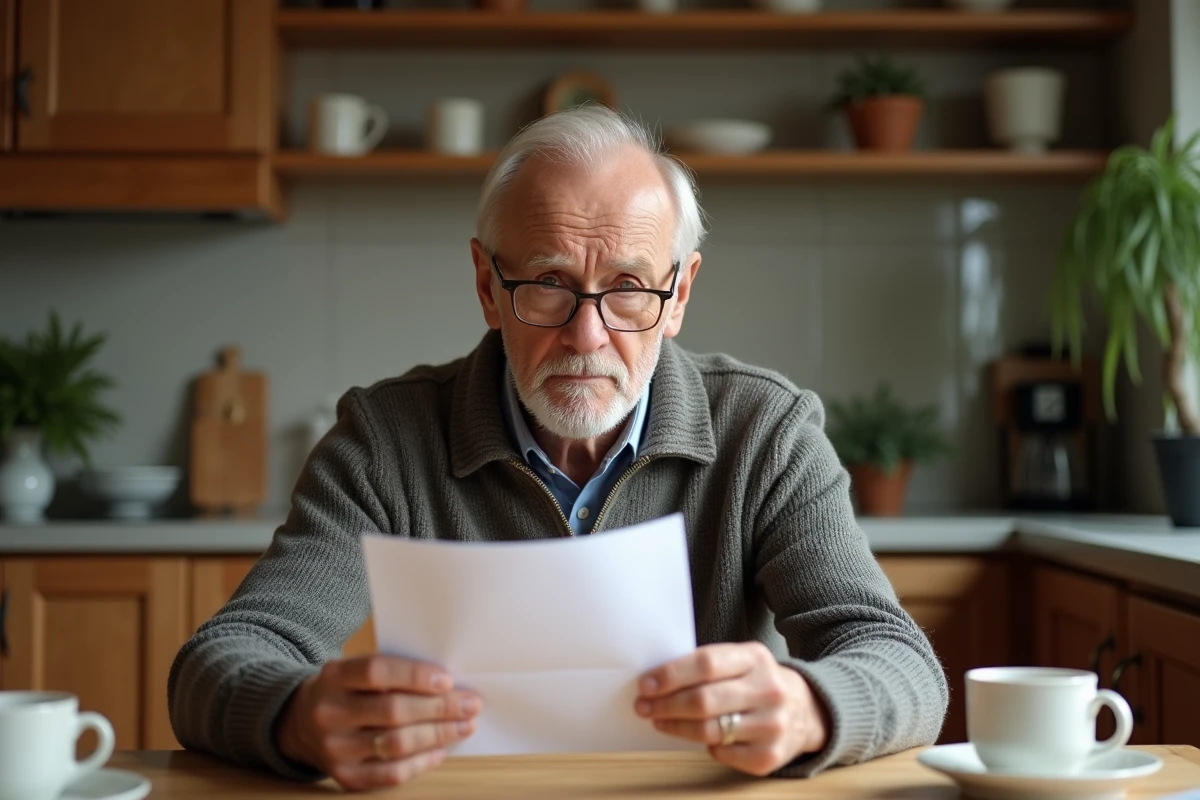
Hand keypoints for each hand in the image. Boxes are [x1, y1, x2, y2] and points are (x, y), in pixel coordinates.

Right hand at [277, 655, 480, 790]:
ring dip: (438, 735)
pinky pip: (390, 774)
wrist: (300, 722)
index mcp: (334, 677)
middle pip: (392, 711)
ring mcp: (334, 749)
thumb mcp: (355, 671)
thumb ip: (392, 674)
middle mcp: (329, 713)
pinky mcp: (343, 777)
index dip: (414, 676)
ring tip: (464, 726)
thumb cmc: (346, 690)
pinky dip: (421, 763)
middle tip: (471, 704)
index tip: (448, 680)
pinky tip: (440, 750)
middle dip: (439, 708)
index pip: (376, 672)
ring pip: (396, 745)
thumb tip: (448, 686)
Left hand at [634, 642, 828, 775]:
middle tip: (643, 706)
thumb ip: (707, 666)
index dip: (671, 675)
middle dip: (666, 704)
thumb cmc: (757, 682)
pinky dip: (705, 746)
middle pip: (704, 700)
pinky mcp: (769, 756)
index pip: (706, 664)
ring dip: (676, 727)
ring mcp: (772, 725)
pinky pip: (722, 754)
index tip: (646, 684)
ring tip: (660, 721)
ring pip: (709, 731)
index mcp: (756, 658)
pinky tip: (699, 737)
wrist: (807, 709)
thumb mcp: (742, 660)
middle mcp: (768, 690)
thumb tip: (656, 680)